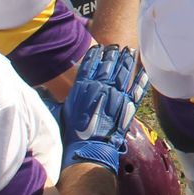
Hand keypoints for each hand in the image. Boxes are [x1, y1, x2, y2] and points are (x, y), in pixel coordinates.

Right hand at [60, 45, 146, 173]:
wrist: (89, 148)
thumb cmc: (73, 132)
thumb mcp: (63, 111)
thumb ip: (61, 97)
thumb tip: (49, 91)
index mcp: (84, 88)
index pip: (90, 65)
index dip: (96, 54)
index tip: (99, 47)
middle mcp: (100, 88)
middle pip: (108, 65)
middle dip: (112, 54)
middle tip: (116, 46)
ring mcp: (116, 96)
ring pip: (123, 73)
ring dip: (127, 60)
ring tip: (129, 51)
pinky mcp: (128, 106)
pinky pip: (137, 89)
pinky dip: (142, 79)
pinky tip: (145, 70)